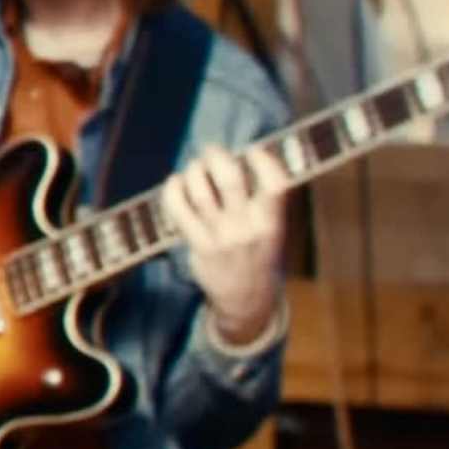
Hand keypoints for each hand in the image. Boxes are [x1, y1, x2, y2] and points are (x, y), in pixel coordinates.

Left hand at [162, 144, 289, 338]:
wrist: (246, 298)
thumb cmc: (256, 253)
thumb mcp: (271, 229)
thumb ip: (261, 200)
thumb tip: (239, 158)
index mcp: (272, 221)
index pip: (275, 183)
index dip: (263, 160)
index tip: (251, 151)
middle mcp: (249, 228)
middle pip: (231, 180)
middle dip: (217, 156)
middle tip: (210, 150)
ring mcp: (222, 237)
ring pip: (201, 192)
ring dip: (193, 171)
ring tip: (193, 168)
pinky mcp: (199, 246)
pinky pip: (179, 210)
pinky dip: (173, 189)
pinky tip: (175, 183)